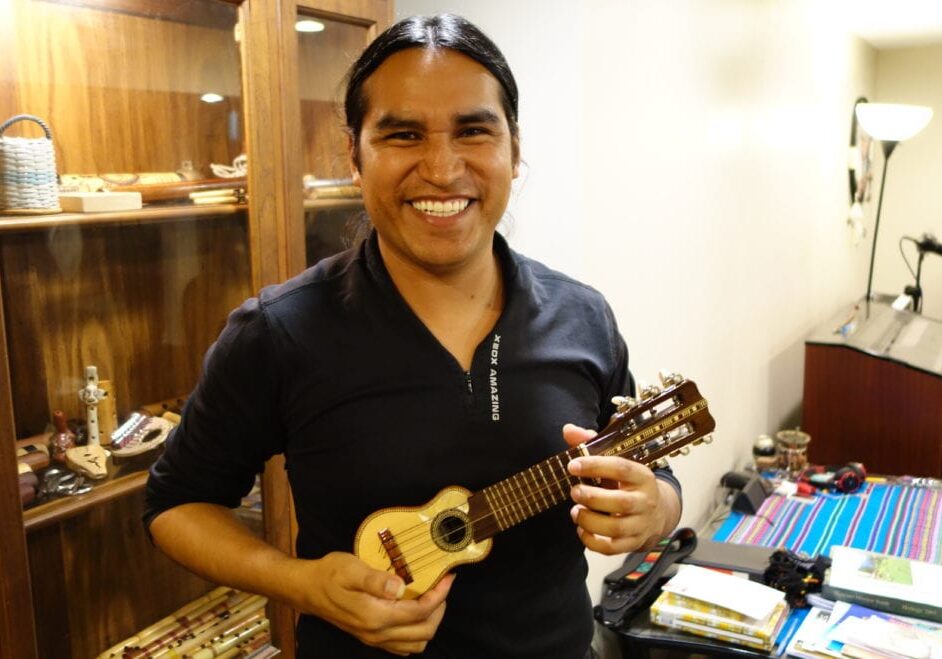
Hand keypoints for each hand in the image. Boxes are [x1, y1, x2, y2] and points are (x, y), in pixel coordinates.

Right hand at [299, 551, 453, 655]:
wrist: (308, 589)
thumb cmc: (329, 574)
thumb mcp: (351, 569)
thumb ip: (376, 580)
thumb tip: (400, 586)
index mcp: (375, 616)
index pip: (419, 612)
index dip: (438, 595)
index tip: (447, 578)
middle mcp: (376, 633)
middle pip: (423, 633)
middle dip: (439, 610)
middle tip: (441, 587)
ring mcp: (373, 638)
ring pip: (415, 644)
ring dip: (429, 623)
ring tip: (431, 599)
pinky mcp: (371, 637)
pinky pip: (402, 645)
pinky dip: (415, 632)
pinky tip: (413, 611)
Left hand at [562, 423, 676, 553]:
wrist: (658, 512)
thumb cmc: (628, 483)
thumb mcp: (615, 462)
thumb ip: (590, 445)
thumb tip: (568, 430)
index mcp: (642, 476)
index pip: (621, 468)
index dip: (595, 465)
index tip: (572, 465)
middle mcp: (645, 501)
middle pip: (620, 503)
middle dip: (592, 498)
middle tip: (574, 491)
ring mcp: (640, 524)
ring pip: (614, 528)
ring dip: (589, 520)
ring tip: (575, 511)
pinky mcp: (633, 543)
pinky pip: (611, 548)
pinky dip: (592, 541)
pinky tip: (581, 529)